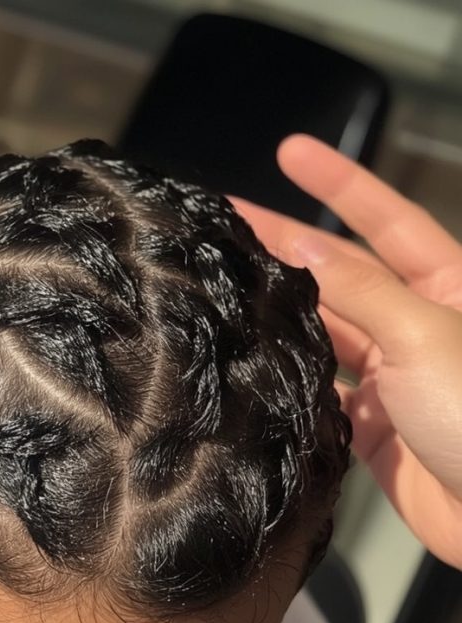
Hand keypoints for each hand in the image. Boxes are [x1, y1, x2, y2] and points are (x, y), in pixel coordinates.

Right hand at [234, 134, 461, 570]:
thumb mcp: (422, 333)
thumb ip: (359, 290)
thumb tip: (302, 244)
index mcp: (451, 285)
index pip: (387, 220)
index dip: (339, 183)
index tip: (291, 151)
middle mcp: (418, 325)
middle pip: (344, 276)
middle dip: (288, 248)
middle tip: (225, 224)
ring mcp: (394, 379)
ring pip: (326, 335)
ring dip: (281, 314)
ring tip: (223, 286)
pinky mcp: (371, 431)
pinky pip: (320, 395)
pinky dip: (289, 378)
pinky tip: (251, 360)